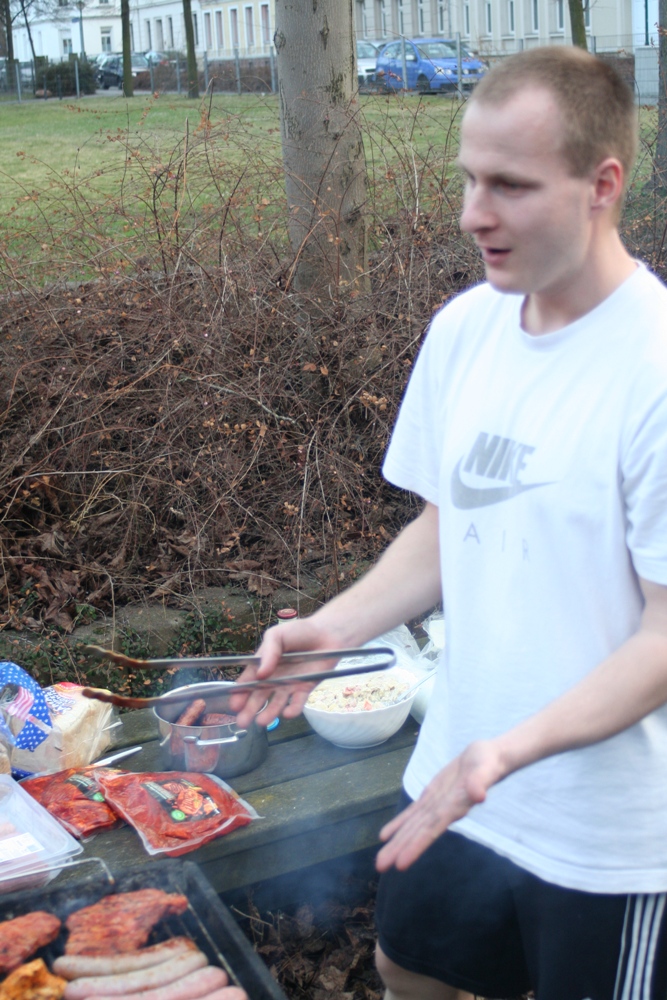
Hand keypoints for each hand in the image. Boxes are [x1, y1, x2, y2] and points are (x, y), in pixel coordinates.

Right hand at [231, 617, 345, 728]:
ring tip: (261, 722)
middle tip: (242, 722)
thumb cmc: (298, 632)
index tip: (234, 705)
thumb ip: (268, 652)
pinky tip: (287, 713)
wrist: (326, 633)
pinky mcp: (304, 689)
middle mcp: (273, 678)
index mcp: (263, 665)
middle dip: (249, 710)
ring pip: (276, 703)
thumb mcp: (277, 635)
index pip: (248, 681)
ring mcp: (289, 685)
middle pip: (259, 697)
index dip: (240, 693)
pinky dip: (292, 709)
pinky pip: (297, 703)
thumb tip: (260, 674)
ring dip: (269, 713)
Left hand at [375, 739, 505, 871]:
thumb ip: (480, 782)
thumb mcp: (486, 769)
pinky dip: (399, 824)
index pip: (432, 829)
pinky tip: (385, 836)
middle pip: (418, 832)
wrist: (486, 758)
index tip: (401, 863)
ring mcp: (435, 805)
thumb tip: (478, 795)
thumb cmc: (488, 763)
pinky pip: (413, 813)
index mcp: (454, 807)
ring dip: (397, 842)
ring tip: (381, 862)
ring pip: (413, 825)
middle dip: (400, 848)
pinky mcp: (431, 797)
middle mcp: (442, 811)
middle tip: (380, 867)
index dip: (416, 845)